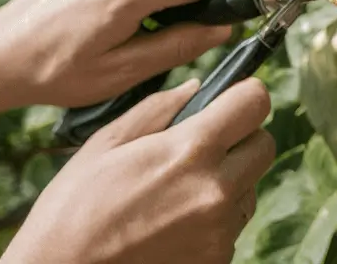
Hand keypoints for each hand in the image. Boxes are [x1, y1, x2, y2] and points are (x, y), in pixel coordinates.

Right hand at [2, 78, 274, 263]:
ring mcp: (221, 230)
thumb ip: (157, 109)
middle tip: (200, 148)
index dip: (244, 95)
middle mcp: (217, 190)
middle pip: (263, 145)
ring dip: (228, 181)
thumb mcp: (105, 145)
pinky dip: (213, 218)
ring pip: (249, 187)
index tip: (229, 101)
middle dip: (240, 138)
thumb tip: (196, 89)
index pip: (256, 102)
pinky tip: (172, 223)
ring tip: (176, 193)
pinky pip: (232, 224)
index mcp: (191, 150)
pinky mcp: (218, 259)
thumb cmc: (72, 210)